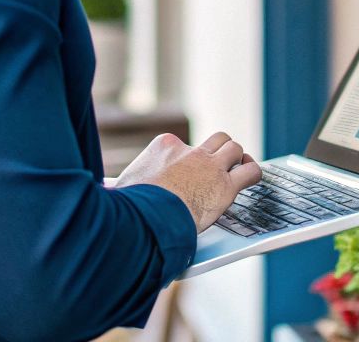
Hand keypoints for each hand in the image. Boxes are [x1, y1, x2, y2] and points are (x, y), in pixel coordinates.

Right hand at [114, 131, 259, 230]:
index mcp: (165, 146)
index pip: (182, 145)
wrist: (146, 217)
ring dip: (237, 158)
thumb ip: (122, 184)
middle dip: (218, 151)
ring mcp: (210, 166)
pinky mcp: (226, 186)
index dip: (186, 160)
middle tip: (218, 165)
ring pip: (234, 148)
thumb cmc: (131, 206)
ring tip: (238, 168)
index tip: (185, 174)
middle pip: (214, 140)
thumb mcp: (122, 186)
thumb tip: (105, 189)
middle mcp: (190, 150)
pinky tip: (250, 178)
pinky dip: (253, 172)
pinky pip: (250, 171)